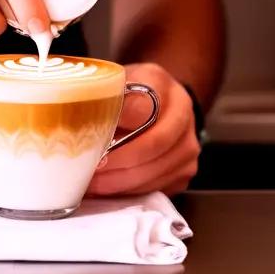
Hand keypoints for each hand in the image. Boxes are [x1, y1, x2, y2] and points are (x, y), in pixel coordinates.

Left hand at [86, 62, 199, 196]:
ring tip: (93, 182)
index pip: (141, 107)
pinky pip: (157, 187)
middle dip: (118, 160)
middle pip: (153, 144)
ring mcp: (188, 145)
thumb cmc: (129, 94)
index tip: (91, 138)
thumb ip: (105, 94)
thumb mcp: (116, 82)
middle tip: (91, 168)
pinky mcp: (185, 172)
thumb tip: (86, 113)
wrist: (158, 103)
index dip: (115, 125)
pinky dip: (130, 191)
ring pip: (155, 170)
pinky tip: (109, 188)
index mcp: (162, 84)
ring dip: (121, 181)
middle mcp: (183, 113)